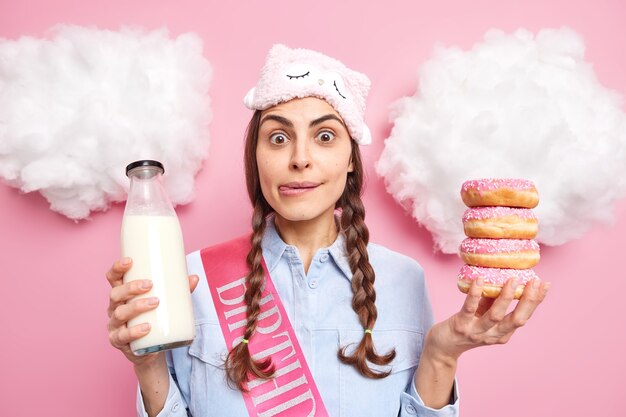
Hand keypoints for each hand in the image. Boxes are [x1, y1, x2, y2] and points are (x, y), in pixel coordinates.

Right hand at [105, 257, 199, 366]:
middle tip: (149, 285)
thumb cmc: (155, 318)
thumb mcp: (165, 302)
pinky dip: (134, 332)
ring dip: (136, 307)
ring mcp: (115, 325)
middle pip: (115, 294)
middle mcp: (115, 308)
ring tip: (154, 303)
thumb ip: (179, 291)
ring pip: (119, 313)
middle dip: (131, 288)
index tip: (130, 261)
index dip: (117, 268)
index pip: (113, 278)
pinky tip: (146, 328)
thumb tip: (194, 278)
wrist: (151, 347)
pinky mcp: (119, 341)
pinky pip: (122, 336)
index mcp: (122, 294)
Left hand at [427, 277, 549, 362]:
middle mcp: (492, 335)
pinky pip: (469, 309)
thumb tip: (504, 275)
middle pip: (517, 320)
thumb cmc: (466, 325)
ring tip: (512, 280)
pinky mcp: (460, 326)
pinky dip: (475, 294)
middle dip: (529, 301)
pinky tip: (480, 280)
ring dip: (506, 298)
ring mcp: (476, 332)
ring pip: (496, 316)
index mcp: (502, 333)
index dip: (535, 301)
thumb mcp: (484, 313)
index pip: (524, 317)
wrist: (442, 347)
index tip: (545, 284)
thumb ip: (494, 300)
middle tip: (536, 282)